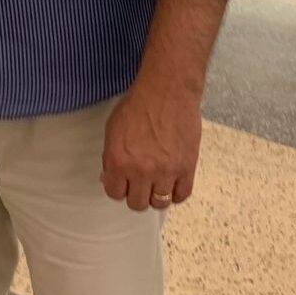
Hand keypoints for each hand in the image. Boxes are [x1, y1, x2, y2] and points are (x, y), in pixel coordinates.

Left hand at [100, 80, 202, 211]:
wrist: (167, 91)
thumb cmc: (138, 104)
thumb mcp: (112, 129)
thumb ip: (110, 157)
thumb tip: (109, 177)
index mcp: (119, 161)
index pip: (114, 193)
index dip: (118, 188)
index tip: (123, 182)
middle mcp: (141, 171)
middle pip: (137, 203)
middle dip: (136, 194)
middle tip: (140, 183)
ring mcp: (165, 172)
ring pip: (159, 203)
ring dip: (156, 195)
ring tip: (157, 183)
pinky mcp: (186, 168)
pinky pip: (181, 195)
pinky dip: (176, 193)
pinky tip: (172, 183)